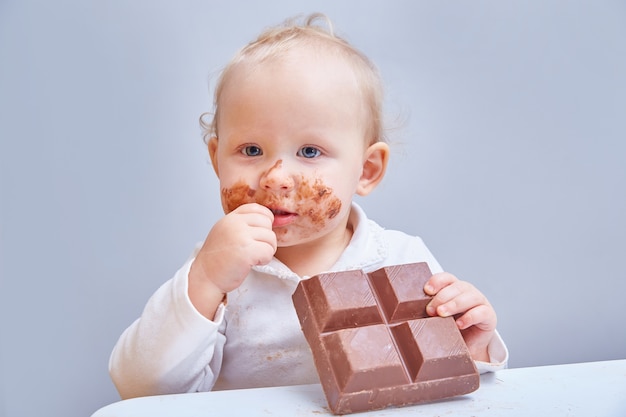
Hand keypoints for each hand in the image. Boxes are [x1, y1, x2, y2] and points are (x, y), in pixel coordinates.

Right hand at [188, 203, 276, 318]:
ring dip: (267, 250)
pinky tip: (253, 263)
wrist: (205, 278)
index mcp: (230, 218)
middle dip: (266, 238)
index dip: (265, 219)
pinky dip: (265, 259)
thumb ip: (242, 224)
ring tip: (254, 257)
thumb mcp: (225, 232)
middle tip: (256, 249)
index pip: (256, 208)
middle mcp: (235, 224)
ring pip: (271, 238)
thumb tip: (268, 220)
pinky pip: (269, 251)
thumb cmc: (217, 259)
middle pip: (267, 223)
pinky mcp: (247, 251)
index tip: (261, 233)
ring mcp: (241, 236)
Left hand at [424, 272, 496, 361]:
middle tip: (430, 310)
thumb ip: (428, 310)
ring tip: (441, 314)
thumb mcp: (437, 318)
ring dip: (454, 304)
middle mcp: (467, 292)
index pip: (446, 278)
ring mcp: (480, 302)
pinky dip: (470, 317)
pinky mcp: (489, 316)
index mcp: (453, 288)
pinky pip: (481, 312)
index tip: (426, 290)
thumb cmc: (449, 328)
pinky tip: (459, 324)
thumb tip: (404, 311)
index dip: (437, 281)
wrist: (468, 346)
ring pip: (469, 297)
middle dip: (441, 297)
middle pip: (456, 287)